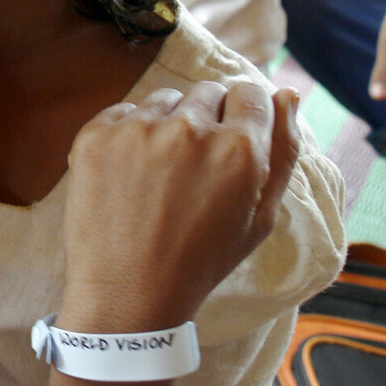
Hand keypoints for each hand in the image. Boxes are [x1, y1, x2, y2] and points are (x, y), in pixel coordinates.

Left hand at [59, 82, 299, 331]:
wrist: (128, 293)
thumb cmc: (201, 259)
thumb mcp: (259, 217)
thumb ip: (282, 151)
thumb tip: (288, 93)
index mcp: (239, 150)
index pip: (250, 93)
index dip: (244, 113)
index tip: (232, 135)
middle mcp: (189, 130)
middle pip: (207, 92)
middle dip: (208, 118)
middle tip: (195, 165)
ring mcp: (138, 130)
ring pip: (165, 100)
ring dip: (168, 123)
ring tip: (161, 174)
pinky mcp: (97, 135)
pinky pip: (123, 112)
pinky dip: (128, 134)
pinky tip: (129, 174)